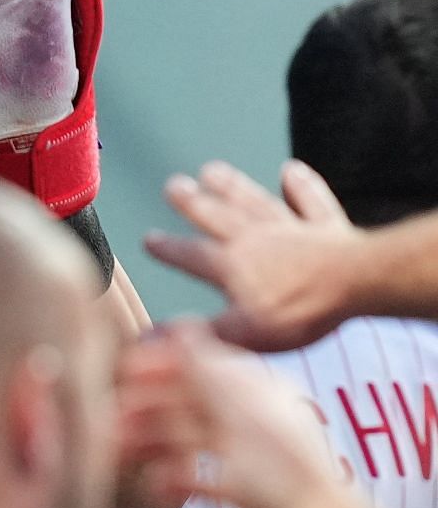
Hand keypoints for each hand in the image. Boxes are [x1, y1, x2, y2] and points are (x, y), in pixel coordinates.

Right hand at [116, 321, 338, 507]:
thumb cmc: (286, 474)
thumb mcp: (239, 412)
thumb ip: (204, 370)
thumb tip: (179, 325)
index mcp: (261, 393)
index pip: (202, 366)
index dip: (160, 367)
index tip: (123, 370)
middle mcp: (255, 420)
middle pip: (189, 406)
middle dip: (147, 411)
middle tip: (111, 419)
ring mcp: (250, 458)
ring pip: (188, 441)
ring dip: (152, 445)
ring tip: (121, 455)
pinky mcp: (245, 493)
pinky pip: (200, 479)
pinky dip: (175, 480)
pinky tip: (157, 488)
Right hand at [144, 159, 362, 350]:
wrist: (359, 282)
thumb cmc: (302, 311)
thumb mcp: (244, 333)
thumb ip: (198, 333)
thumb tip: (150, 338)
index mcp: (232, 266)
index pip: (191, 255)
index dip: (168, 248)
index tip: (148, 238)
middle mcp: (255, 239)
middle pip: (218, 216)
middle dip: (193, 202)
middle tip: (173, 185)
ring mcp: (291, 228)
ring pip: (255, 202)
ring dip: (233, 186)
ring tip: (212, 169)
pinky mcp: (327, 226)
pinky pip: (311, 201)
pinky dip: (301, 185)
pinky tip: (290, 170)